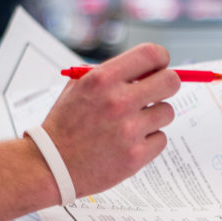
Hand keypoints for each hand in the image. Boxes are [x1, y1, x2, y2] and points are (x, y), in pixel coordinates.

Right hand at [41, 44, 180, 198]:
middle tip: (157, 93)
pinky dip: (149, 141)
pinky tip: (129, 143)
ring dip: (154, 117)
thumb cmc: (66, 125)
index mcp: (102, 79)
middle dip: (167, 85)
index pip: (151, 55)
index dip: (161, 59)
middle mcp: (118, 102)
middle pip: (170, 82)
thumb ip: (111, 74)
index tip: (160, 66)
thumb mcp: (78, 87)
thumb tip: (148, 68)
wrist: (51, 165)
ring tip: (133, 124)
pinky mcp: (136, 156)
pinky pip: (161, 139)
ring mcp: (129, 130)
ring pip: (167, 112)